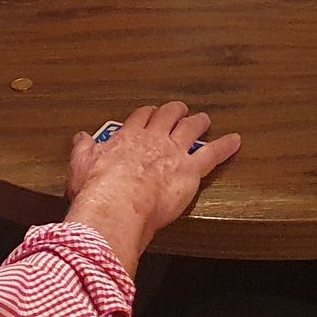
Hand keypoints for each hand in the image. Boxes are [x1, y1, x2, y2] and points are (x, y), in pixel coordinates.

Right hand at [64, 101, 239, 275]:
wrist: (116, 206)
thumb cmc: (97, 189)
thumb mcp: (80, 164)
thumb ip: (83, 149)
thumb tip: (80, 137)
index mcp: (128, 136)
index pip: (141, 117)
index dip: (149, 114)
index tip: (152, 113)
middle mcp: (153, 138)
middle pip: (169, 116)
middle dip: (176, 111)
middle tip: (180, 110)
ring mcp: (174, 152)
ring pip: (191, 128)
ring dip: (199, 122)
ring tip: (204, 119)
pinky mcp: (190, 170)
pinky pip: (213, 154)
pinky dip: (226, 146)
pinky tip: (236, 141)